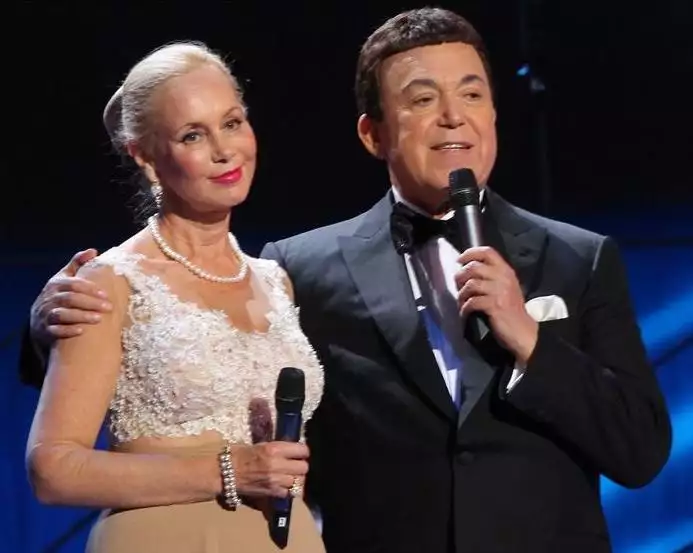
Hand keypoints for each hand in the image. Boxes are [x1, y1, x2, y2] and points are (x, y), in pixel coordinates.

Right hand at [29, 249, 111, 344]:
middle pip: (70, 299)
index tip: (106, 295)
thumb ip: (78, 264)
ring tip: (99, 319)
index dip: (90, 289)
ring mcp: (46, 314)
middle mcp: (49, 298)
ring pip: (62, 314)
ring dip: (81, 316)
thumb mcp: (65, 277)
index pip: (74, 284)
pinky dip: (68, 330)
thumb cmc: (58, 294)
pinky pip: (55, 330)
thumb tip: (93, 251)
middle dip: (90, 303)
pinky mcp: (45, 330)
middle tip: (109, 307)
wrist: (39, 318)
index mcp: (56, 284)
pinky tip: (82, 331)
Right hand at [231, 441, 308, 498]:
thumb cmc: (239, 454)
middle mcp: (278, 464)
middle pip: (304, 467)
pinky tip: (284, 486)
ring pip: (299, 482)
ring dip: (296, 479)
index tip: (300, 452)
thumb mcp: (261, 445)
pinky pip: (289, 493)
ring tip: (291, 476)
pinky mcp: (271, 493)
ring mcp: (275, 480)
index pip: (302, 450)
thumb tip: (291, 450)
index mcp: (275, 449)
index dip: (303, 452)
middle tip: (295, 465)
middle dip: (301, 466)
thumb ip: (278, 448)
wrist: (224, 472)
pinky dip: (289, 490)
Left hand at [455, 246, 537, 363]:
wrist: (523, 331)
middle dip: (460, 277)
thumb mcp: (506, 287)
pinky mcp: (495, 306)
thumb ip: (492, 276)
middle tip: (458, 287)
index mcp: (506, 271)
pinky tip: (465, 313)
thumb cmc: (511, 310)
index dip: (470, 253)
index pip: (488, 252)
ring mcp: (500, 291)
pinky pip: (472, 302)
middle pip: (474, 267)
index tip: (460, 260)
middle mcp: (504, 278)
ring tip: (462, 302)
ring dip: (461, 295)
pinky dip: (464, 308)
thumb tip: (466, 271)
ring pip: (470, 284)